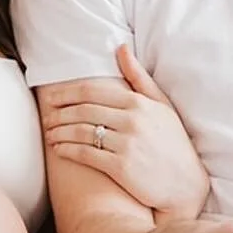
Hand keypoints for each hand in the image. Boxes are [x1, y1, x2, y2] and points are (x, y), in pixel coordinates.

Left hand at [42, 45, 209, 219]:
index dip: (66, 93)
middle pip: (82, 110)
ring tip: (49, 134)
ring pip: (81, 131)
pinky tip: (58, 149)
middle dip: (59, 113)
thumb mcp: (162, 106)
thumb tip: (120, 47)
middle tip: (46, 117)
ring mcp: (126, 144)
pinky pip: (85, 154)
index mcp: (139, 102)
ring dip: (59, 132)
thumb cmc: (173, 143)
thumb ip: (139, 78)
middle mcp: (132, 120)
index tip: (51, 98)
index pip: (92, 91)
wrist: (186, 184)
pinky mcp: (121, 167)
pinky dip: (67, 150)